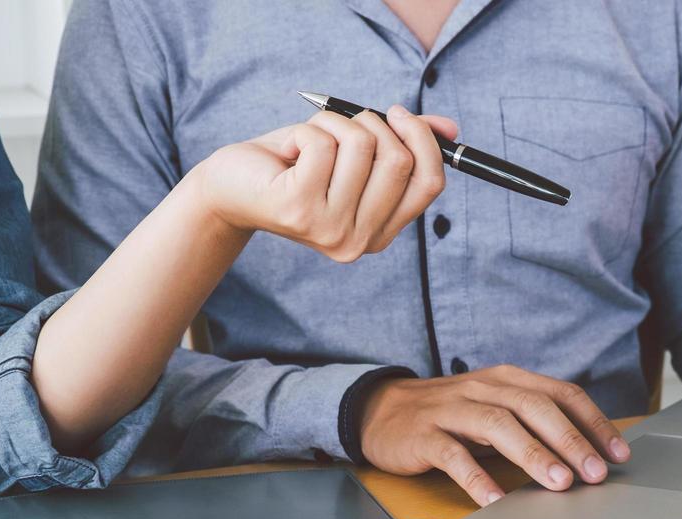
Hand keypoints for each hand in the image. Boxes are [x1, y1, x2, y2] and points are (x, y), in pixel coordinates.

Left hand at [196, 105, 456, 261]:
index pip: (429, 184)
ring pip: (362, 146)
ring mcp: (331, 231)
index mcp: (380, 233)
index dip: (422, 140)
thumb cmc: (294, 167)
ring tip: (309, 141)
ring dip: (333, 123)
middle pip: (399, 161)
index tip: (397, 114)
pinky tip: (289, 153)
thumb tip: (449, 129)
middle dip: (373, 123)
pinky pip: (324, 143)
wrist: (231, 188)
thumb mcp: (351, 153)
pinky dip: (306, 131)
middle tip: (343, 122)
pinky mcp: (300, 211)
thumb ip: (400, 143)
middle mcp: (359, 241)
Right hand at [359, 367, 631, 505]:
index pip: (560, 394)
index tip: (618, 453)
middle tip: (596, 472)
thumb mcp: (495, 410)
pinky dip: (477, 478)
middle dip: (570, 440)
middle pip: (535, 407)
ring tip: (559, 483)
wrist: (380, 411)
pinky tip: (496, 500)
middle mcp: (483, 388)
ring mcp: (452, 410)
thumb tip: (586, 455)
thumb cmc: (450, 416)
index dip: (593, 422)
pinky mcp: (424, 435)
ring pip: (499, 426)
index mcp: (507, 380)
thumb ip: (533, 424)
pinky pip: (453, 456)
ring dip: (533, 455)